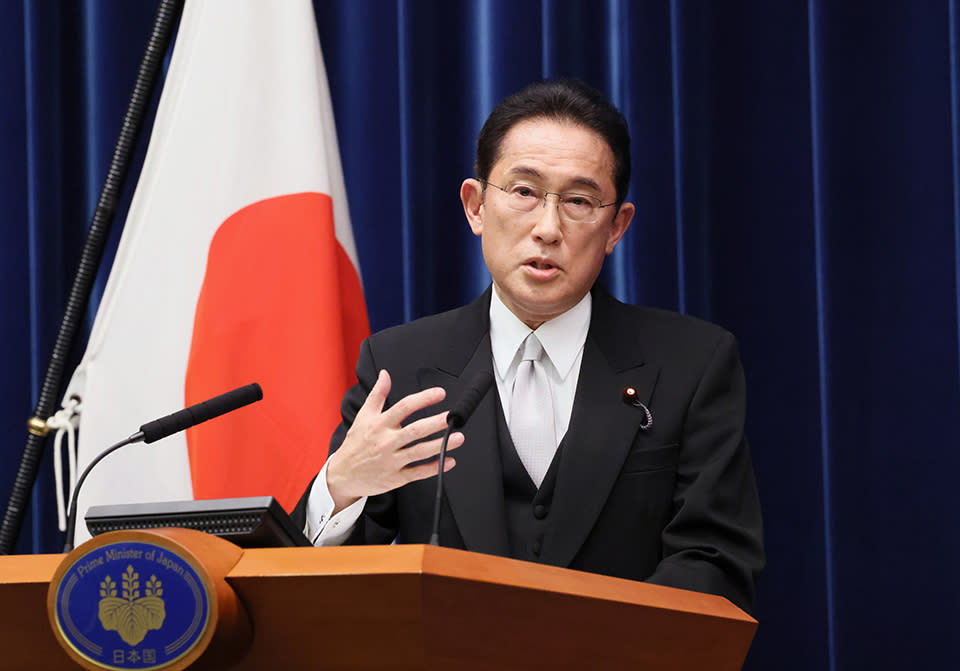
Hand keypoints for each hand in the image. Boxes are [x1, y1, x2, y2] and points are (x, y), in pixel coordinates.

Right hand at [325, 369, 463, 512]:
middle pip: (415, 430)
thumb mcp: (363, 416)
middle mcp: (386, 441)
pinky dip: (435, 467)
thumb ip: (377, 394)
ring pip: (419, 452)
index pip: (404, 407)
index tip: (440, 393)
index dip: (423, 399)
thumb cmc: (355, 444)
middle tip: (452, 416)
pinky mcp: (395, 478)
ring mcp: (392, 461)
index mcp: (380, 424)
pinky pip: (418, 473)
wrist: (343, 475)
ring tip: (458, 438)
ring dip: (441, 445)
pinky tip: (449, 461)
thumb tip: (385, 374)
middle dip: (436, 423)